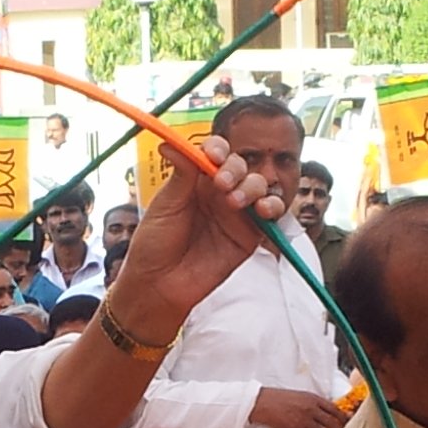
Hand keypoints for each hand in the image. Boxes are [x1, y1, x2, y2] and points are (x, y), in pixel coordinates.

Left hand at [106, 136, 286, 335]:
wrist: (158, 285)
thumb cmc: (154, 245)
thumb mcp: (165, 205)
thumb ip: (180, 175)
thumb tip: (170, 142)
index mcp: (196, 181)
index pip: (215, 154)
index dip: (218, 150)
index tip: (212, 156)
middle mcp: (218, 194)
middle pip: (240, 167)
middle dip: (235, 170)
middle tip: (222, 184)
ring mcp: (236, 214)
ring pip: (258, 186)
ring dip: (252, 186)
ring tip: (235, 201)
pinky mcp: (249, 236)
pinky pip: (270, 215)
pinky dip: (272, 206)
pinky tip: (262, 210)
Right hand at [249, 387, 350, 427]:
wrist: (264, 403)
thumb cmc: (281, 398)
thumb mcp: (301, 395)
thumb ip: (315, 403)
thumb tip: (327, 411)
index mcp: (314, 398)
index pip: (336, 410)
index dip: (345, 418)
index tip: (350, 424)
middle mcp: (312, 409)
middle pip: (334, 423)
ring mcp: (305, 420)